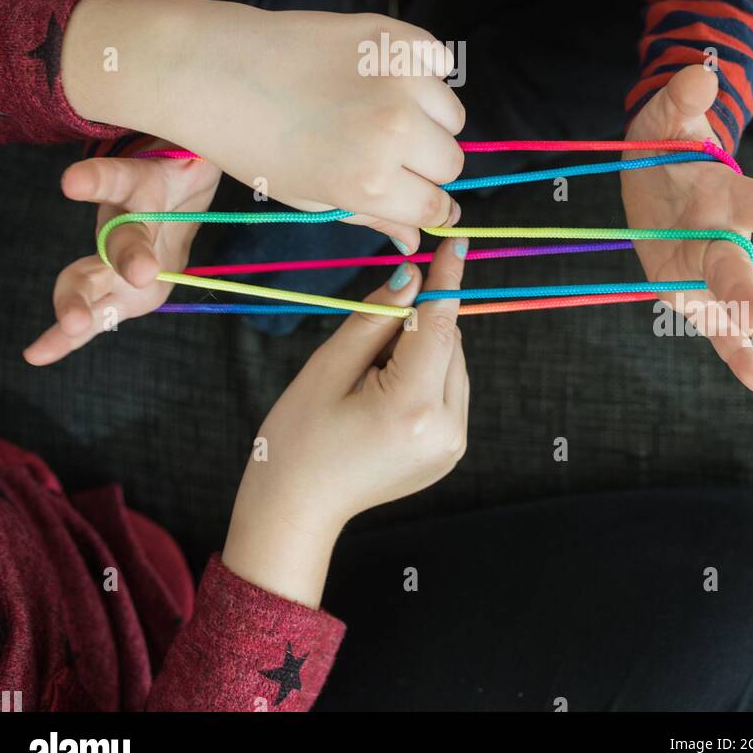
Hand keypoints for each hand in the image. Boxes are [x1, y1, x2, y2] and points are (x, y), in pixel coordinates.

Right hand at [25, 143, 220, 364]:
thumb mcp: (199, 152)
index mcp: (143, 184)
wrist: (174, 195)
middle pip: (119, 237)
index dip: (96, 181)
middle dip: (126, 256)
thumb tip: (249, 113)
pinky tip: (37, 355)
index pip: (119, 177)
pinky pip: (93, 313)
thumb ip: (204, 150)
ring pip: (90, 278)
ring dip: (80, 303)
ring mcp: (112, 258)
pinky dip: (65, 337)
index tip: (72, 183)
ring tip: (72, 326)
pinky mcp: (114, 289)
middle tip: (141, 273)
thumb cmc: (187, 167)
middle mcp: (122, 221)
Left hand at [62, 0, 465, 253]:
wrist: (212, 68)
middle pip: (451, 161)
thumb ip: (369, 216)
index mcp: (370, 180)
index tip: (413, 195)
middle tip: (383, 152)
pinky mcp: (393, 35)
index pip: (436, 204)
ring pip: (452, 114)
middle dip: (425, 165)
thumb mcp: (307, 194)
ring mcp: (398, 77)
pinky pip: (439, 63)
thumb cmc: (249, 141)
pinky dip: (422, 72)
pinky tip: (379, 76)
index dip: (426, 205)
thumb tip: (415, 240)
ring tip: (378, 111)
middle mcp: (394, 130)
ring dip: (427, 119)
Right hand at [222, 237, 469, 605]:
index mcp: (411, 406)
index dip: (446, 279)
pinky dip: (424, 375)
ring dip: (422, 350)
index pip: (440, 325)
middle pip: (449, 343)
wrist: (296, 511)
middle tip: (367, 342)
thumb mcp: (327, 368)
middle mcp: (445, 428)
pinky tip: (384, 394)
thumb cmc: (297, 439)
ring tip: (369, 377)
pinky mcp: (450, 451)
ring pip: (452, 364)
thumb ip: (375, 318)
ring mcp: (452, 445)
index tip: (456, 241)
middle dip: (417, 324)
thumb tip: (411, 277)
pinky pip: (448, 390)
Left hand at [622, 65, 752, 391]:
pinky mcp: (692, 292)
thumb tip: (699, 75)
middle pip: (743, 272)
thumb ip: (683, 100)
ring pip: (738, 306)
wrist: (651, 178)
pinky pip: (714, 328)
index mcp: (725, 194)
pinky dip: (734, 353)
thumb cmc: (666, 145)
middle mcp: (725, 236)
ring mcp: (709, 269)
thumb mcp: (666, 117)